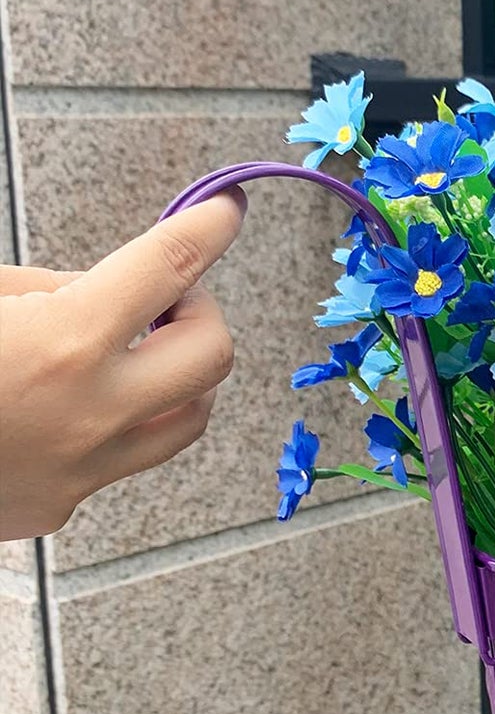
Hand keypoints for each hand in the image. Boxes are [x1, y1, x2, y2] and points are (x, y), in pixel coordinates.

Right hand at [0, 193, 245, 538]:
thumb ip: (51, 291)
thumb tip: (105, 294)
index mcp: (66, 343)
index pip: (170, 268)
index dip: (207, 227)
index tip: (224, 208)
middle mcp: (92, 413)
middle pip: (214, 355)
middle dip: (199, 315)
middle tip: (161, 298)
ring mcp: (81, 470)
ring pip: (187, 419)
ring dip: (174, 377)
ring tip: (125, 351)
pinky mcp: (58, 506)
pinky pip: (116, 459)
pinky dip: (109, 424)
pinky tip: (56, 408)